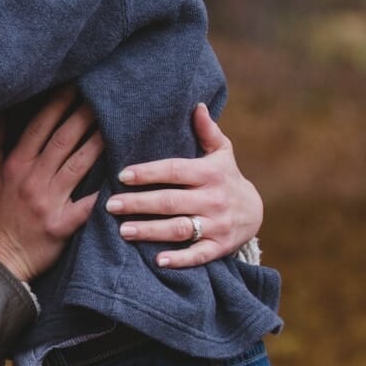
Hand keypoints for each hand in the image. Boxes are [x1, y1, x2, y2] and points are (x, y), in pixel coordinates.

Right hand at [0, 89, 103, 284]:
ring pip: (79, 164)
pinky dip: (104, 190)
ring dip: (98, 142)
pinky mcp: (63, 224)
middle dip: (83, 115)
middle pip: (63, 140)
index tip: (73, 87)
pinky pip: (88, 203)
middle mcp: (33, 179)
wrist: (0, 258)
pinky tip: (121, 175)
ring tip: (116, 124)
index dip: (57, 105)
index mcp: (15, 166)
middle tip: (102, 96)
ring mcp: (49, 201)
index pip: (38, 127)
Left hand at [106, 103, 263, 269]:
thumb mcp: (221, 153)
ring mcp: (217, 225)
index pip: (174, 171)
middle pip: (171, 202)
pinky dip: (180, 259)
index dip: (148, 173)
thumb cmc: (226, 177)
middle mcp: (213, 199)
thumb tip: (196, 105)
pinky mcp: (220, 247)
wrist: (255, 211)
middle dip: (139, 204)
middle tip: (111, 205)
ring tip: (123, 231)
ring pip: (179, 229)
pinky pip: (198, 255)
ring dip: (151, 231)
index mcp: (210, 174)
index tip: (122, 175)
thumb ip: (207, 131)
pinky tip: (158, 260)